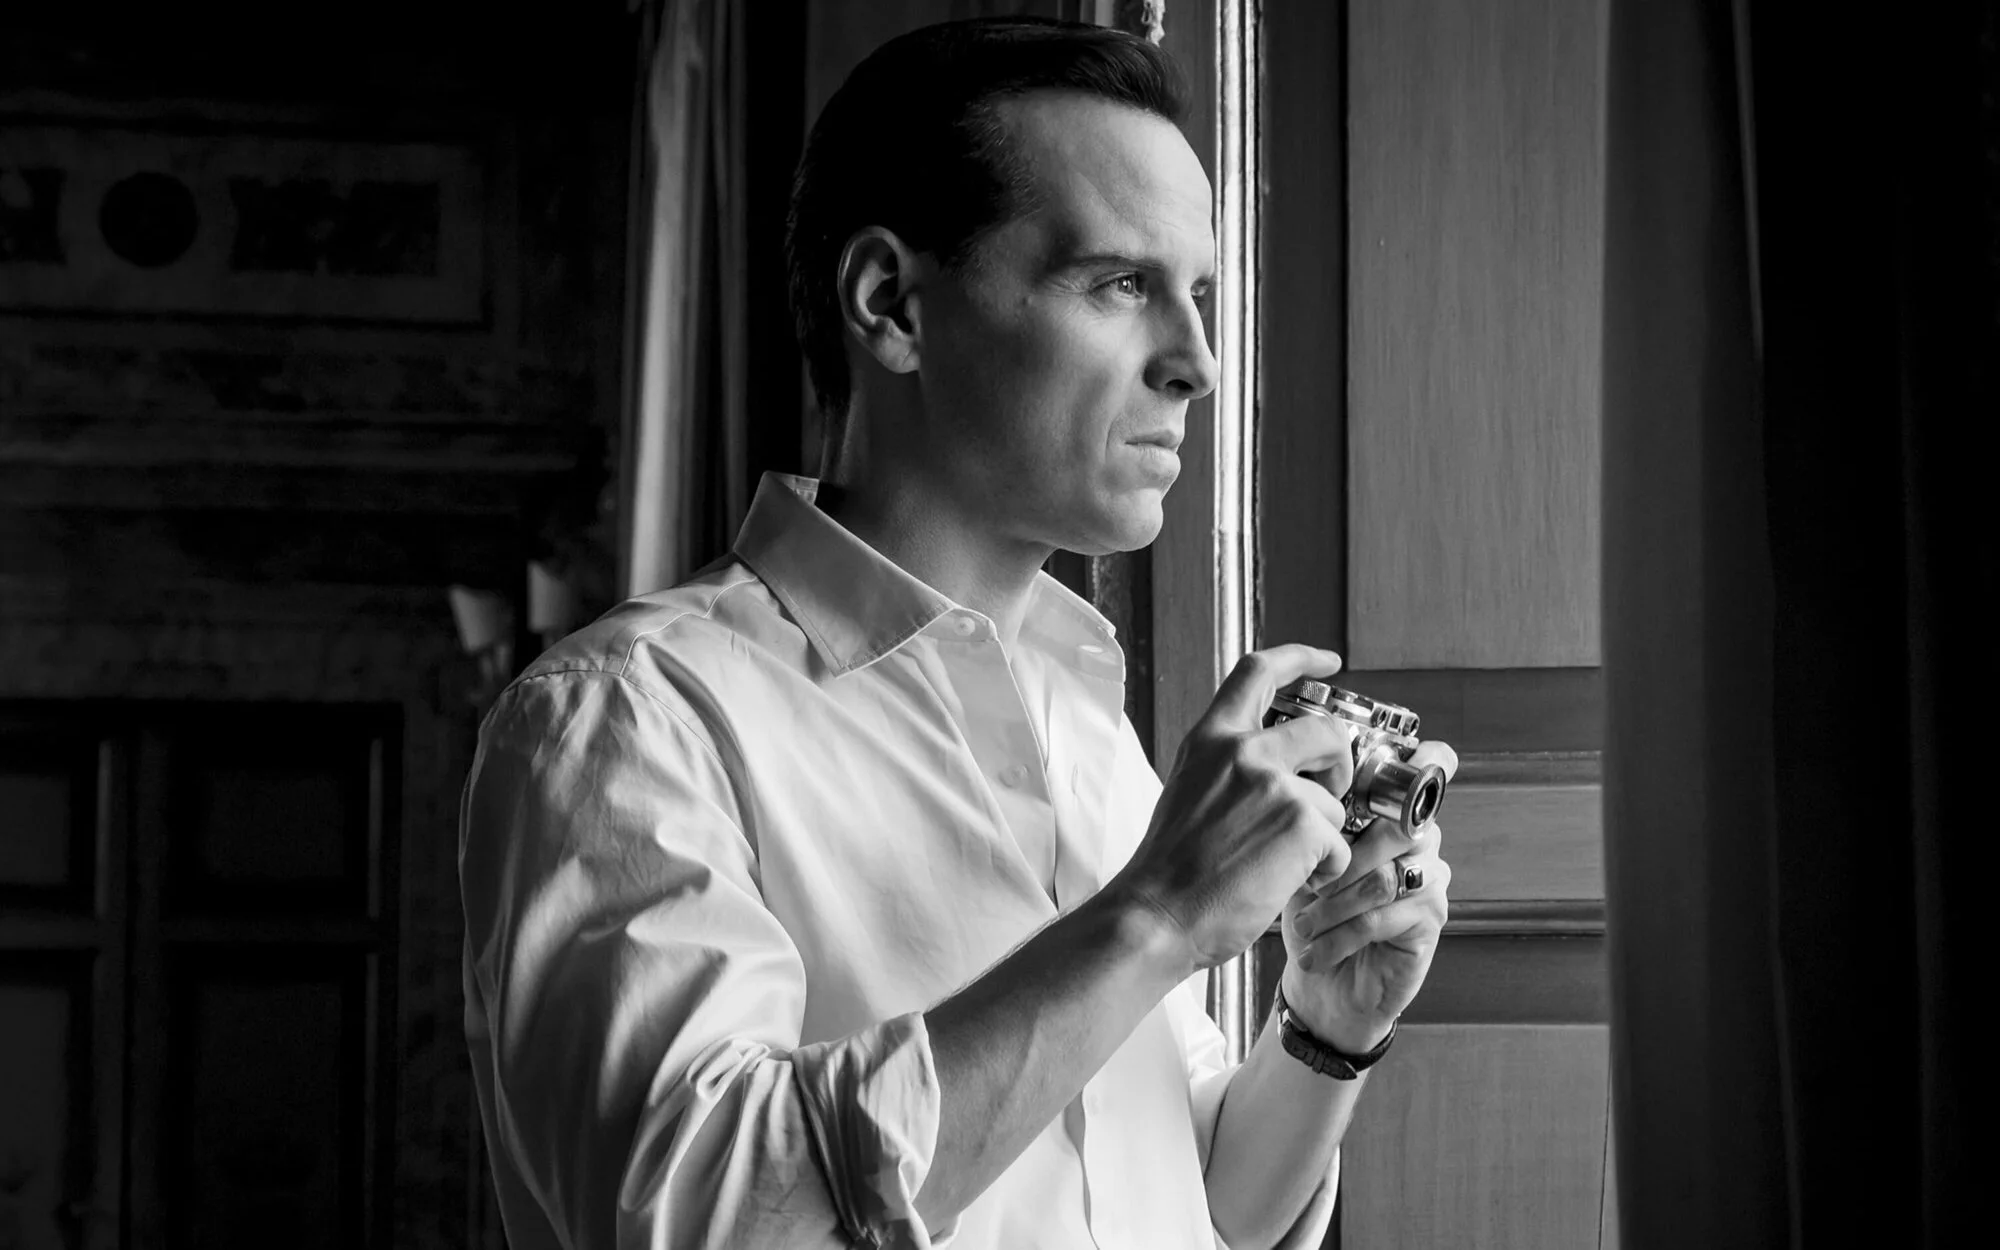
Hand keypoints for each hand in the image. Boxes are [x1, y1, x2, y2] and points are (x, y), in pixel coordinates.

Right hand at [1105, 645, 1358, 971]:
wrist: (1156, 916)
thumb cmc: (1171, 870)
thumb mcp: (1190, 791)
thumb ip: (1230, 768)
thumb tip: (1280, 771)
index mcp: (1211, 739)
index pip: (1258, 670)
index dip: (1301, 658)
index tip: (1329, 662)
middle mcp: (1243, 751)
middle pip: (1325, 730)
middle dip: (1340, 763)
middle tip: (1329, 795)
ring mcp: (1274, 784)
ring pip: (1334, 801)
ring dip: (1324, 836)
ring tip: (1286, 863)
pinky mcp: (1301, 822)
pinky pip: (1340, 844)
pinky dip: (1326, 870)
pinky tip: (1288, 882)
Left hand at [1278, 739, 1458, 1052]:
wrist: (1320, 988)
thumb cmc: (1309, 917)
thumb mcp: (1298, 862)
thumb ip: (1310, 822)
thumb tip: (1297, 790)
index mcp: (1391, 813)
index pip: (1427, 767)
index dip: (1419, 760)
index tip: (1379, 768)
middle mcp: (1420, 840)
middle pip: (1400, 825)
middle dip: (1343, 856)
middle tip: (1309, 882)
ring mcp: (1430, 879)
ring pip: (1385, 875)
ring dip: (1334, 903)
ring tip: (1305, 924)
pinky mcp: (1430, 921)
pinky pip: (1386, 916)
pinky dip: (1341, 935)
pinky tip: (1316, 950)